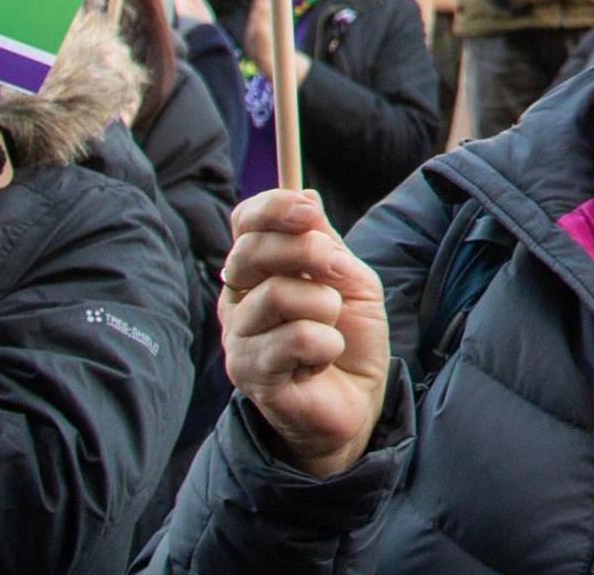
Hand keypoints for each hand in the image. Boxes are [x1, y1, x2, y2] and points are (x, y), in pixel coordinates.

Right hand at [220, 188, 389, 478]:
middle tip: (336, 270)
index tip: (309, 208)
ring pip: (276, 295)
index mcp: (258, 270)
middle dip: (306, 252)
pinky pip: (296, 339)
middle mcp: (237, 301)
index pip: (245, 223)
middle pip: (251, 252)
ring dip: (324, 306)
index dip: (273, 208)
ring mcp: (237, 339)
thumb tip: (305, 195)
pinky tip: (323, 359)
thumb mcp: (349, 279)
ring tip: (331, 327)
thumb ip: (325, 243)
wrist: (356, 399)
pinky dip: (327, 343)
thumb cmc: (348, 334)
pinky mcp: (250, 375)